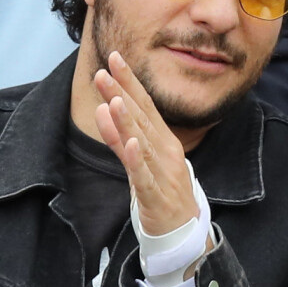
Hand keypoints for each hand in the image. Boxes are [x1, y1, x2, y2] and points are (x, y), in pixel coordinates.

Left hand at [94, 51, 199, 236]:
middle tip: (103, 72)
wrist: (184, 229)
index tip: (114, 58)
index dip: (129, 80)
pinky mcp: (156, 195)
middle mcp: (165, 149)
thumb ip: (124, 134)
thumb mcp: (146, 156)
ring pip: (142, 142)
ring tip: (114, 100)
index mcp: (163, 138)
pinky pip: (144, 176)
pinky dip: (137, 159)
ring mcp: (163, 171)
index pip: (145, 103)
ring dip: (128, 121)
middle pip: (141, 118)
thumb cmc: (163, 188)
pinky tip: (131, 143)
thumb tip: (105, 107)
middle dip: (122, 93)